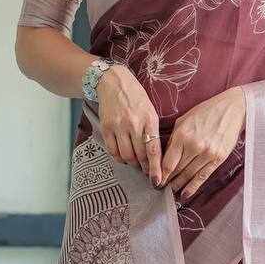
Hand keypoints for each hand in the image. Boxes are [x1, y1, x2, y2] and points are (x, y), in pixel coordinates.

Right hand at [94, 63, 162, 180]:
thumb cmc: (136, 98)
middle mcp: (134, 124)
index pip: (153, 149)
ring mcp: (119, 126)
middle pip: (139, 156)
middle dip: (144, 168)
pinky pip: (113, 150)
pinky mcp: (106, 127)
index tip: (157, 180)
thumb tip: (155, 155)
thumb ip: (153, 131)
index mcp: (149, 120)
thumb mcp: (151, 111)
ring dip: (132, 164)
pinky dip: (119, 158)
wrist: (114, 82)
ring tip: (136, 164)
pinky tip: (123, 157)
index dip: (156, 168)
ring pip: (126, 155)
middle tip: (147, 172)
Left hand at [159, 87, 245, 201]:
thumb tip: (165, 156)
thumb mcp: (184, 120)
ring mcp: (207, 153)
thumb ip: (174, 138)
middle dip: (168, 180)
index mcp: (182, 135)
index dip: (160, 174)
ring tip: (171, 191)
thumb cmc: (206, 112)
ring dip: (178, 185)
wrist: (232, 109)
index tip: (155, 180)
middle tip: (161, 188)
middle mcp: (194, 146)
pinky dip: (193, 187)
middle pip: (177, 170)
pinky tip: (185, 194)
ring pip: (188, 175)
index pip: (167, 162)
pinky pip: (203, 176)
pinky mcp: (218, 158)